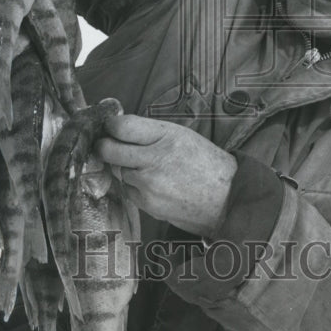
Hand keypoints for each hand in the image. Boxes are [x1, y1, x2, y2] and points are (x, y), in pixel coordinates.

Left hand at [94, 114, 236, 237]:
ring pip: (119, 171)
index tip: (110, 126)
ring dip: (124, 168)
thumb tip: (117, 128)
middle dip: (103, 146)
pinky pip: (128, 191)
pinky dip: (134, 186)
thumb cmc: (205, 163)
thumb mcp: (182, 135)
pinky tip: (152, 184)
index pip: (122, 127)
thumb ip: (150, 132)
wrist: (226, 199)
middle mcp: (154, 160)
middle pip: (109, 150)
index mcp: (166, 136)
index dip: (111, 125)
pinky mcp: (148, 205)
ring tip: (145, 167)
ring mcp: (149, 185)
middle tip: (105, 145)